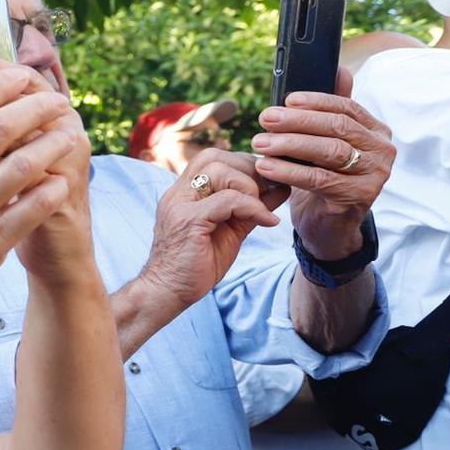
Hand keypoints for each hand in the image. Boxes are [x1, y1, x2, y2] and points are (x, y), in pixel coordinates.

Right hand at [134, 148, 282, 308]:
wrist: (169, 292)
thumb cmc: (197, 264)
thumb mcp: (230, 229)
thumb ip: (249, 207)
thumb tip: (280, 188)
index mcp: (185, 192)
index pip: (213, 158)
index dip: (244, 164)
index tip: (266, 183)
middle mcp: (179, 193)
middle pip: (213, 156)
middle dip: (247, 169)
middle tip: (267, 191)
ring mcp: (180, 204)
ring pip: (218, 170)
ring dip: (248, 187)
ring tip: (261, 209)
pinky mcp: (188, 221)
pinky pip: (227, 200)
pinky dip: (254, 208)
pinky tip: (267, 222)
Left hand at [252, 69, 391, 259]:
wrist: (328, 226)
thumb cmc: (323, 178)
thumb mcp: (325, 144)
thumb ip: (331, 111)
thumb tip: (339, 68)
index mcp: (376, 131)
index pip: (347, 107)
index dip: (316, 101)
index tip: (286, 99)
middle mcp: (383, 151)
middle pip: (338, 127)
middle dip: (298, 121)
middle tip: (265, 118)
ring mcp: (376, 175)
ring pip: (330, 152)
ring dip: (290, 144)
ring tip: (259, 143)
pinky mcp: (361, 197)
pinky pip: (320, 179)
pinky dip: (289, 171)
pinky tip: (266, 166)